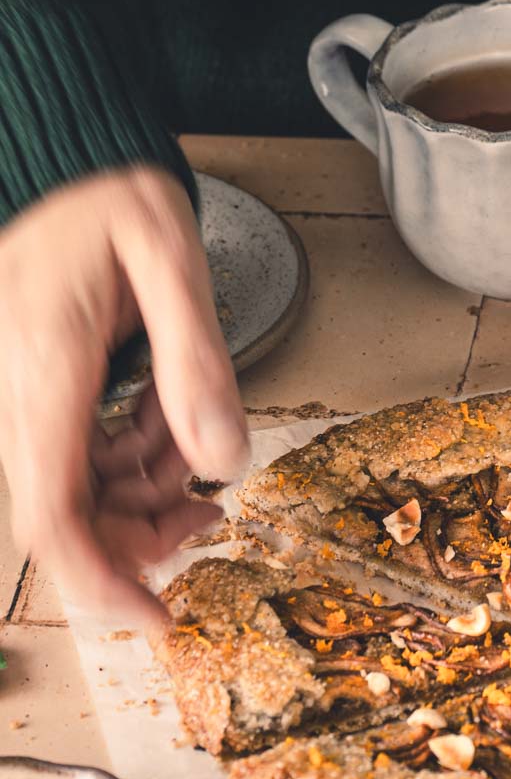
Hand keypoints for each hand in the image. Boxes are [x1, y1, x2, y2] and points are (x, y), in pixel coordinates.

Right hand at [0, 167, 248, 630]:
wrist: (61, 161)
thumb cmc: (105, 193)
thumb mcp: (169, 259)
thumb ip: (197, 361)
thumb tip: (223, 458)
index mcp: (44, 372)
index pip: (53, 516)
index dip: (103, 582)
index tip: (158, 618)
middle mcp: (19, 394)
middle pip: (65, 517)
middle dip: (138, 538)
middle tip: (208, 517)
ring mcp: (22, 394)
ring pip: (72, 491)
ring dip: (140, 499)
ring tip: (200, 463)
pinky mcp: (37, 389)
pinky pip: (76, 454)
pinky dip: (130, 460)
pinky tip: (171, 430)